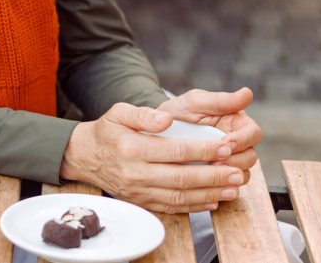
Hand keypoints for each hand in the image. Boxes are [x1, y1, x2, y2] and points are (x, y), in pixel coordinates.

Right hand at [60, 103, 247, 213]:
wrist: (84, 157)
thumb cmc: (106, 132)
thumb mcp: (118, 112)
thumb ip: (143, 113)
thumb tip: (166, 118)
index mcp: (132, 148)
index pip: (175, 151)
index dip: (203, 150)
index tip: (225, 147)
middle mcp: (136, 173)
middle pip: (181, 178)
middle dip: (213, 176)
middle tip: (236, 172)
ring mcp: (138, 191)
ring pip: (179, 197)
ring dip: (209, 194)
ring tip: (231, 188)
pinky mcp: (141, 202)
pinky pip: (171, 208)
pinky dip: (194, 207)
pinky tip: (212, 202)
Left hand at [157, 87, 261, 180]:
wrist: (156, 131)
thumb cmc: (179, 112)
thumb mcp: (195, 102)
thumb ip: (221, 100)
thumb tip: (247, 93)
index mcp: (236, 123)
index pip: (253, 133)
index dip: (242, 140)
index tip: (226, 143)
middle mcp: (237, 144)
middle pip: (251, 157)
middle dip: (236, 161)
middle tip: (217, 162)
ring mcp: (229, 162)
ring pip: (242, 174)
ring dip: (229, 176)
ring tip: (210, 174)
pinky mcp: (218, 177)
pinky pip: (228, 187)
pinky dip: (221, 187)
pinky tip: (208, 186)